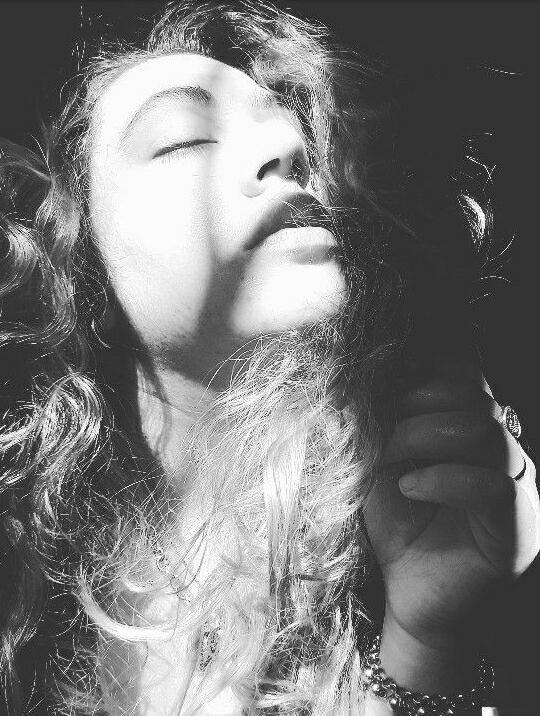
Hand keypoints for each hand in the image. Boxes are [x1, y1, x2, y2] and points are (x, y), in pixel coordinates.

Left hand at [363, 357, 539, 648]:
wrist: (408, 593)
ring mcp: (518, 486)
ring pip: (485, 433)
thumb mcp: (380, 463)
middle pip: (473, 398)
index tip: (382, 395)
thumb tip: (357, 384)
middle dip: (415, 407)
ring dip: (424, 437)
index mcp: (474, 429)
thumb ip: (379, 425)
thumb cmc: (396, 524)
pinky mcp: (520, 526)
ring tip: (389, 459)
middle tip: (378, 435)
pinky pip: (493, 485)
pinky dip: (445, 478)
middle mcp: (504, 451)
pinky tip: (410, 488)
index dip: (422, 376)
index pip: (465, 375)